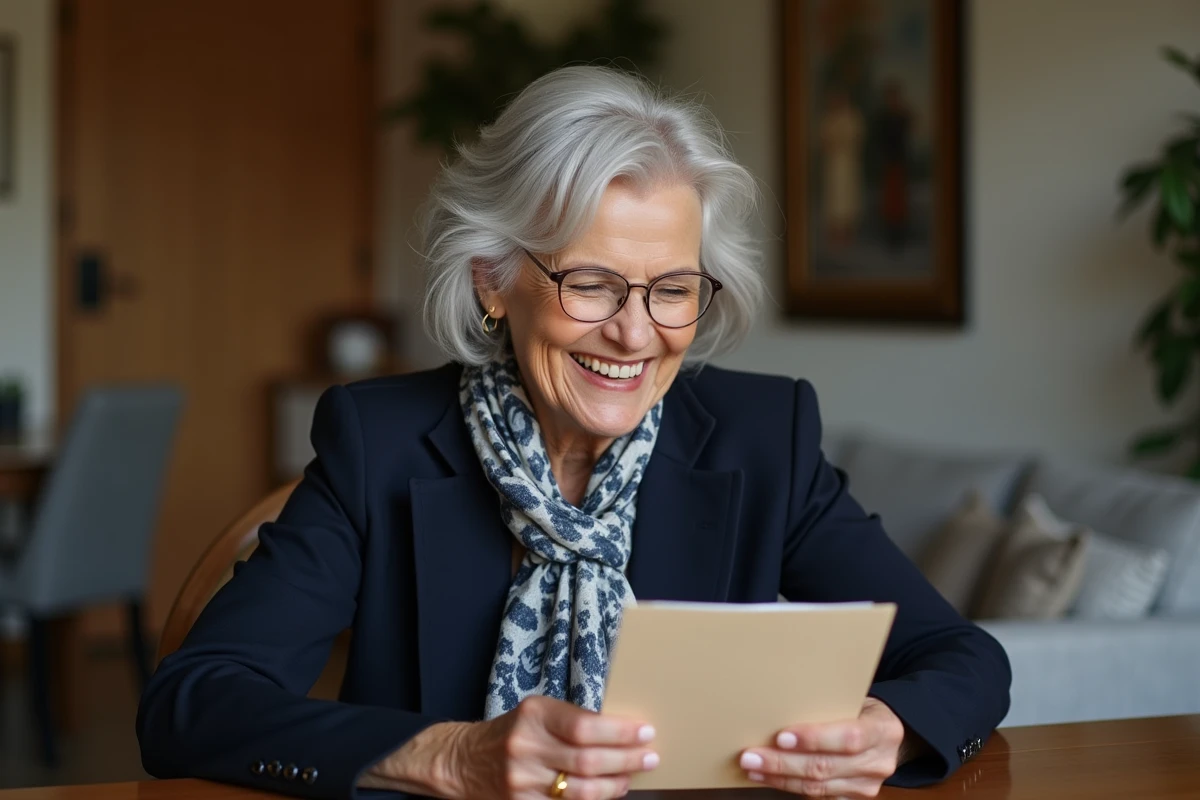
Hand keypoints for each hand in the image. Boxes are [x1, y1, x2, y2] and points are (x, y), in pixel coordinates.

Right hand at [364, 695, 658, 798]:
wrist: (464, 760)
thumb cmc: (513, 731)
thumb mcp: (537, 712)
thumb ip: (572, 720)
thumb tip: (622, 732)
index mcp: (534, 715)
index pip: (585, 726)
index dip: (620, 732)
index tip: (645, 732)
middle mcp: (526, 746)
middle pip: (587, 761)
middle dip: (625, 760)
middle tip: (650, 757)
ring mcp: (521, 780)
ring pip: (579, 790)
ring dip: (613, 786)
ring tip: (632, 777)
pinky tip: (607, 794)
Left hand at [737, 698, 906, 797]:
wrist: (892, 735)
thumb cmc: (864, 710)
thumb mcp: (856, 699)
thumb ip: (829, 706)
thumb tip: (780, 703)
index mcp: (882, 730)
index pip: (848, 738)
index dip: (814, 739)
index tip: (781, 736)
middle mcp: (878, 762)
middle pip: (825, 767)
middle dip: (783, 763)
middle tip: (751, 755)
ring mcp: (867, 785)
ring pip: (818, 787)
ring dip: (780, 778)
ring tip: (753, 767)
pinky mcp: (855, 798)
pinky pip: (819, 796)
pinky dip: (790, 786)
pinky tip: (770, 777)